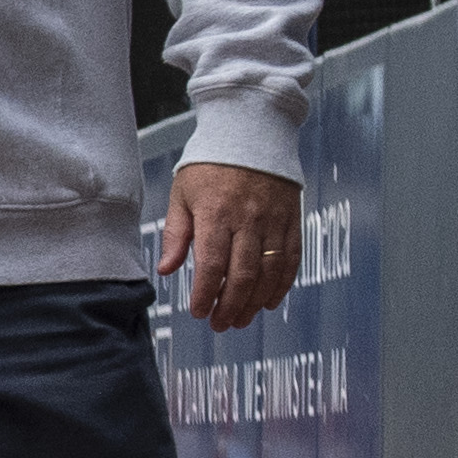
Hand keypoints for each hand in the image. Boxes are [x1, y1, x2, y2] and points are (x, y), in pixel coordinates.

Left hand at [160, 160, 301, 333]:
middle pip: (242, 275)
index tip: (198, 312)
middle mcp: (248, 220)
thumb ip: (176, 235)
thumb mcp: (182, 194)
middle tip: (220, 324)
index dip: (205, 294)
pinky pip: (291, 259)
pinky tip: (269, 301)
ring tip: (241, 319)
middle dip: (230, 306)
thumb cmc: (210, 165)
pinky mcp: (292, 219)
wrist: (251, 132)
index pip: (212, 265)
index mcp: (216, 214)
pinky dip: (282, 285)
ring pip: (268, 272)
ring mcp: (274, 221)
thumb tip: (166, 270)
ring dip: (255, 302)